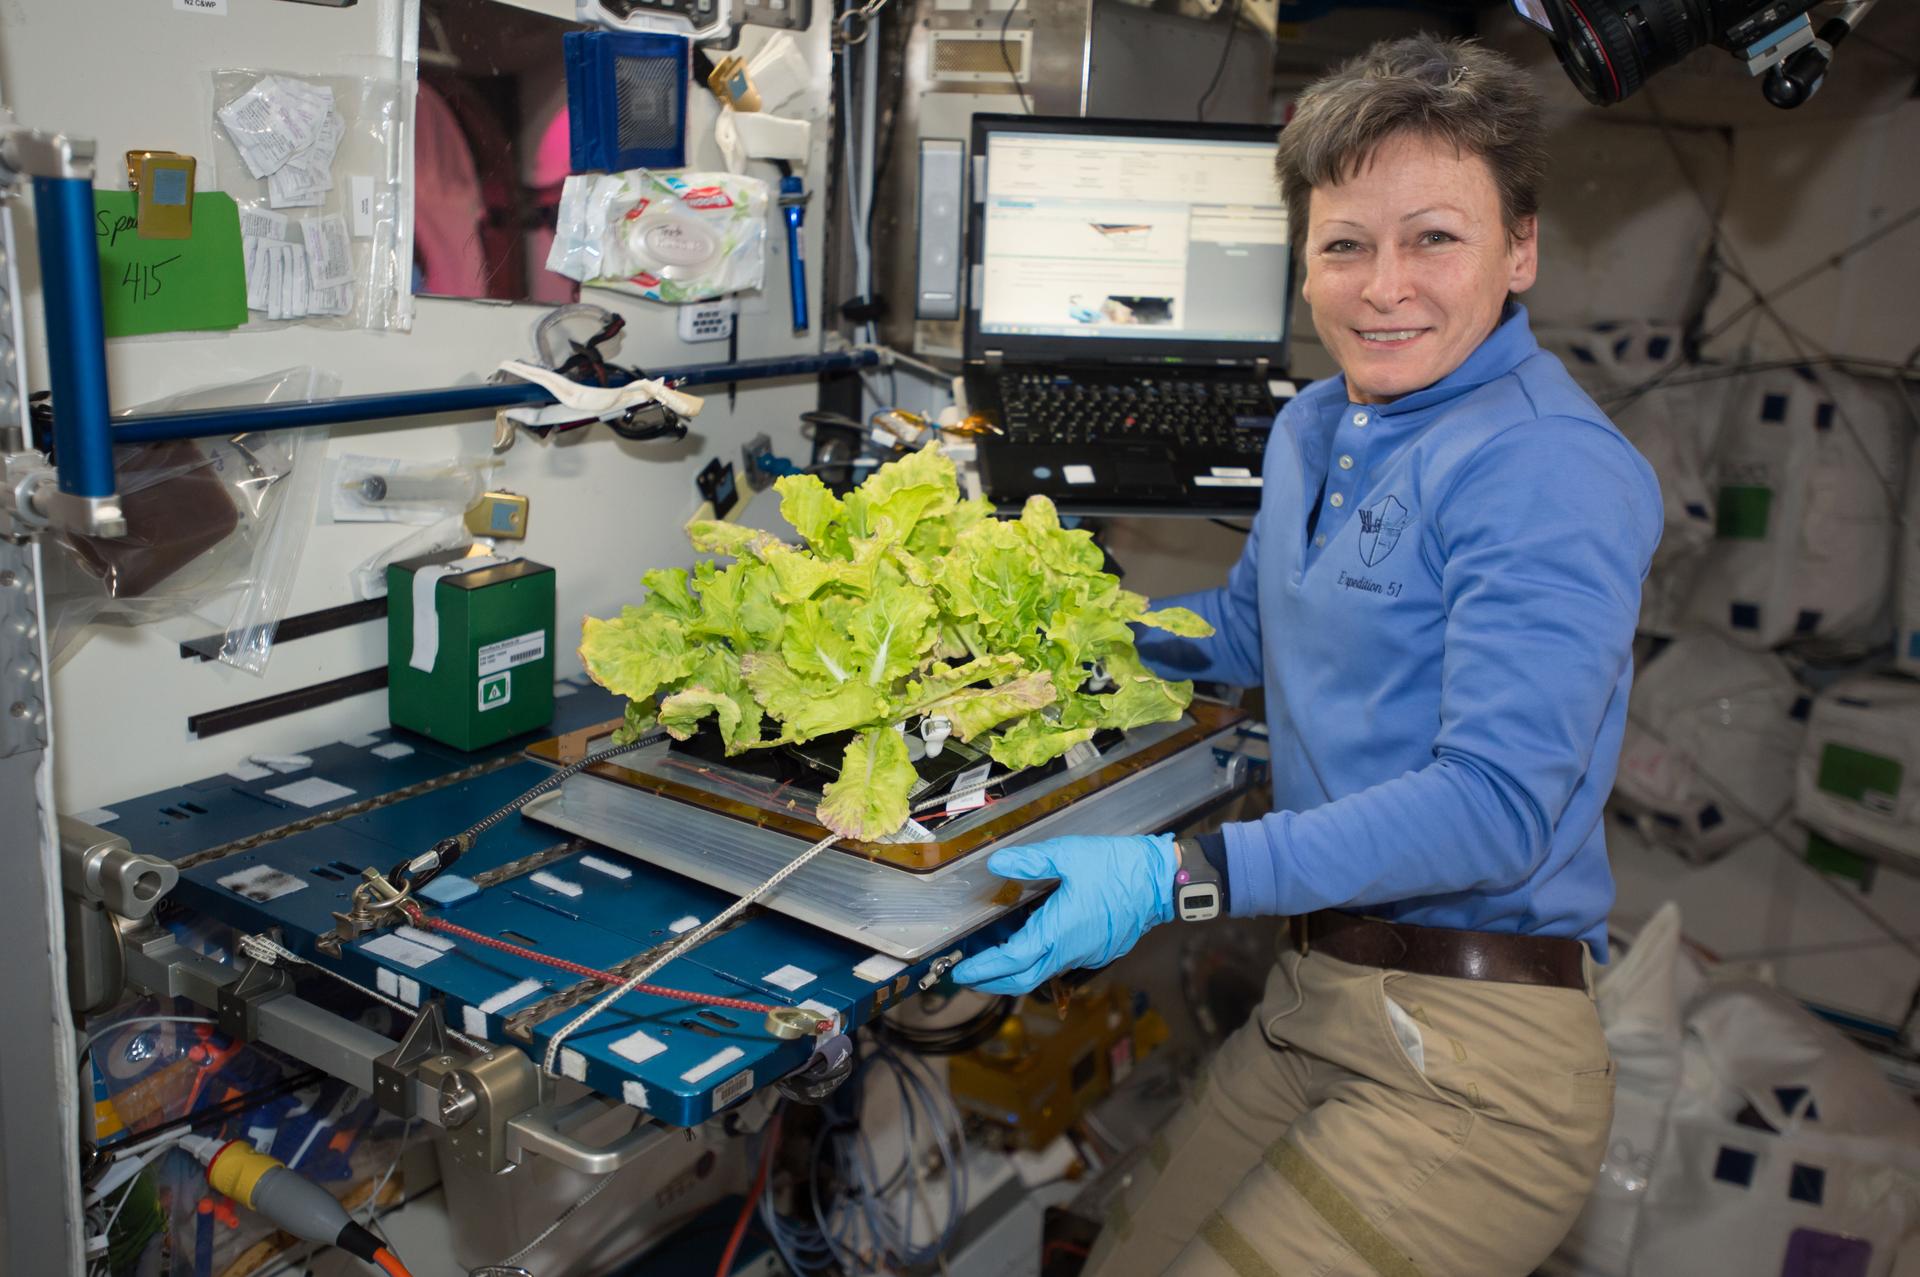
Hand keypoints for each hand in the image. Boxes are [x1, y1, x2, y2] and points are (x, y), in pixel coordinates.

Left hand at [950, 834, 1177, 994]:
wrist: (1159, 882)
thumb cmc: (1116, 867)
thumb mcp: (1067, 855)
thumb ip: (1029, 862)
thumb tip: (996, 864)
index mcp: (1057, 932)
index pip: (1010, 961)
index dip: (983, 969)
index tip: (961, 971)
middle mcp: (1069, 951)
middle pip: (1022, 980)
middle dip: (992, 982)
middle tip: (970, 975)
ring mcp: (1085, 955)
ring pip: (1041, 973)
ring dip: (1015, 972)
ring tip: (993, 960)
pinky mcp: (1097, 952)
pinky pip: (1060, 964)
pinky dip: (1037, 961)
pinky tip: (1031, 943)